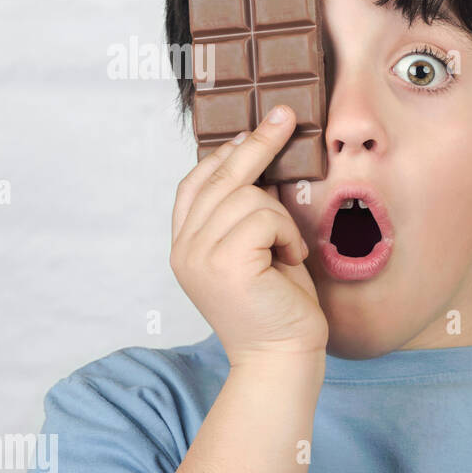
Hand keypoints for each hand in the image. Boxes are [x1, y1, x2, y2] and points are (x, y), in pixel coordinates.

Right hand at [170, 106, 327, 364]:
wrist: (283, 358)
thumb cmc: (280, 307)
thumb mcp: (259, 250)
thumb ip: (248, 215)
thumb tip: (261, 165)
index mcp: (185, 245)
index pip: (195, 183)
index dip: (224, 153)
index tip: (253, 129)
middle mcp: (183, 248)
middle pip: (219, 177)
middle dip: (257, 142)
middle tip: (285, 114)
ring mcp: (198, 255)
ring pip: (248, 195)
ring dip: (280, 220)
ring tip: (286, 255)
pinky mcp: (223, 262)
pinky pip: (264, 216)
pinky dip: (285, 235)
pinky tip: (288, 262)